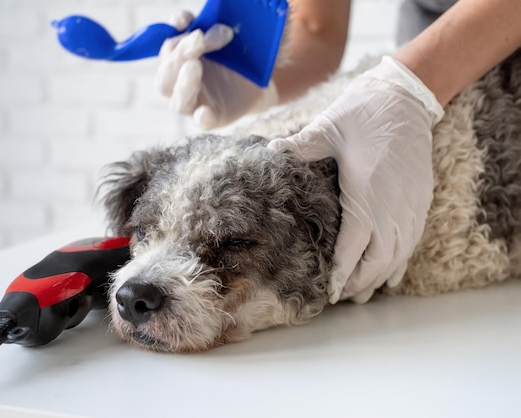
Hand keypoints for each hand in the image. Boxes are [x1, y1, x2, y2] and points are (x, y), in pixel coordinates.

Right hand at [156, 11, 278, 129]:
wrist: (263, 85)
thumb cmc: (248, 55)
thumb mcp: (252, 35)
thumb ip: (256, 21)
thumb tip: (275, 7)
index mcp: (186, 50)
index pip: (173, 36)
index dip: (177, 25)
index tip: (186, 19)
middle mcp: (182, 75)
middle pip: (169, 65)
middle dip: (182, 50)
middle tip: (200, 38)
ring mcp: (193, 99)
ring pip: (175, 95)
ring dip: (182, 81)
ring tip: (194, 66)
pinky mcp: (209, 118)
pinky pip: (200, 120)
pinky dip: (201, 116)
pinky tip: (205, 112)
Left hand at [269, 56, 443, 303]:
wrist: (407, 97)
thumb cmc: (363, 111)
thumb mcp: (328, 126)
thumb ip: (301, 146)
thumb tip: (272, 150)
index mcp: (365, 189)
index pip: (354, 244)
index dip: (342, 270)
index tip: (330, 291)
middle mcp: (392, 203)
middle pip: (379, 257)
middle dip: (360, 281)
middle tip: (341, 297)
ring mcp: (411, 203)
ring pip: (398, 253)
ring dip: (381, 277)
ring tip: (363, 294)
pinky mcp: (422, 199)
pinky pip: (413, 240)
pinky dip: (401, 261)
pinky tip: (391, 275)